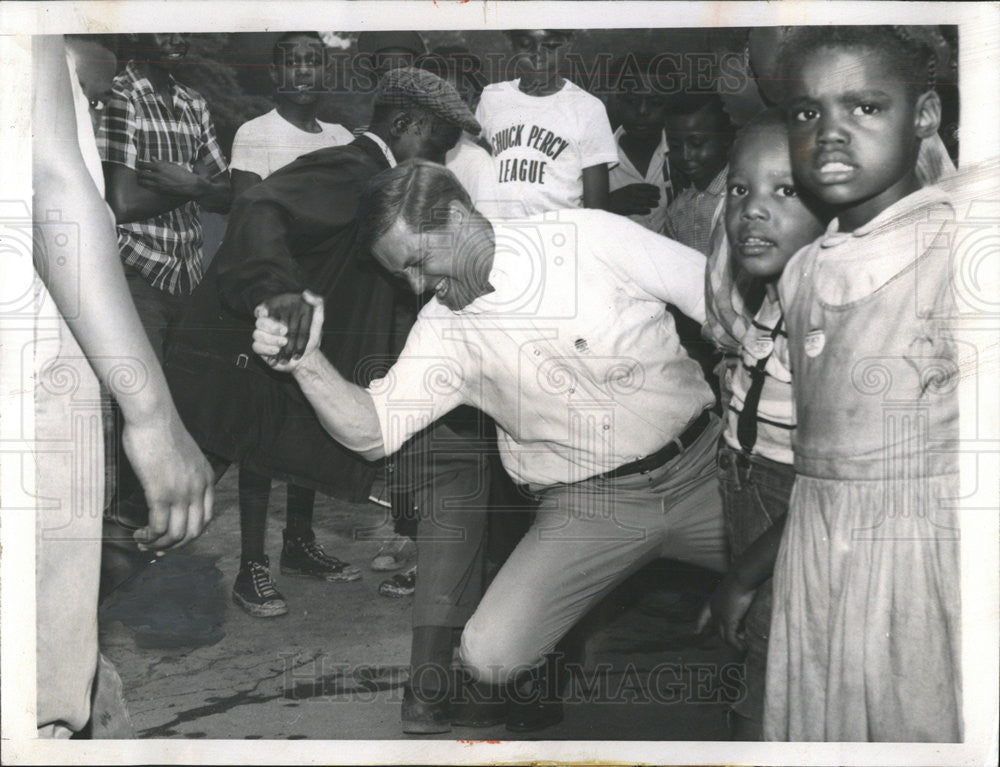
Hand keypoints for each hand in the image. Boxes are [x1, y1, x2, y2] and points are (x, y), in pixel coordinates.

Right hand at [122, 409, 214, 550]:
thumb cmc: (162, 432)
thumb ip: (184, 475)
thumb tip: (171, 489)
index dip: (190, 534)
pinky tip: (139, 535)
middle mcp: (198, 488)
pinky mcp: (161, 492)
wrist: (153, 417)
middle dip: (175, 545)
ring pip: (177, 534)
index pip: (206, 518)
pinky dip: (149, 537)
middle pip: (194, 531)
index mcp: (206, 479)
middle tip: (157, 547)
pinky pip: (159, 526)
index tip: (174, 539)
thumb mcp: (184, 456)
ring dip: (159, 544)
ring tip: (144, 543)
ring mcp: (181, 492)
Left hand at [136, 159, 203, 197]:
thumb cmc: (183, 174)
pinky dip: (146, 185)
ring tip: (141, 179)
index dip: (139, 164)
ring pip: (142, 182)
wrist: (191, 186)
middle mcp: (157, 175)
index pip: (142, 164)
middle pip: (140, 173)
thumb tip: (152, 158)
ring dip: (140, 180)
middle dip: (139, 172)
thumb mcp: (172, 165)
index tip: (140, 165)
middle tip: (139, 172)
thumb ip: (161, 162)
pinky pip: (148, 188)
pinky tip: (147, 184)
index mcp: (159, 166)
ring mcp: (157, 184)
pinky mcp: (160, 191)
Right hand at [253, 290, 323, 371]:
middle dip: (271, 326)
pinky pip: (256, 346)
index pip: (263, 309)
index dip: (261, 309)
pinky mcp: (262, 349)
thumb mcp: (318, 320)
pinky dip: (267, 349)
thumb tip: (306, 292)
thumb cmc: (311, 339)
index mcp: (278, 317)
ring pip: (257, 334)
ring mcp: (264, 338)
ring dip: (271, 339)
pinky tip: (277, 351)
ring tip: (284, 343)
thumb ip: (317, 305)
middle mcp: (269, 326)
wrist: (308, 358)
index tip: (265, 312)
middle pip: (259, 322)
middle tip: (285, 331)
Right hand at [608, 183, 659, 215]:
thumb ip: (634, 190)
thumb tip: (645, 190)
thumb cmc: (616, 196)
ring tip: (657, 204)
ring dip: (653, 203)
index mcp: (631, 187)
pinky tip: (649, 211)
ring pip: (646, 202)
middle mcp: (633, 194)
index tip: (658, 189)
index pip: (646, 186)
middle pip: (648, 194)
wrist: (606, 203)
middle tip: (659, 196)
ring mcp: (632, 202)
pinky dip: (646, 211)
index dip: (653, 188)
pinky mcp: (630, 209)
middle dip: (655, 195)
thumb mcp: (625, 189)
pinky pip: (641, 210)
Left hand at [699, 575, 756, 651]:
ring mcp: (720, 616)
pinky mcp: (728, 621)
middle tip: (740, 640)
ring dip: (733, 642)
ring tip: (743, 646)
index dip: (701, 623)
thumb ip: (737, 603)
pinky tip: (744, 648)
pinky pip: (731, 639)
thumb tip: (743, 613)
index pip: (704, 614)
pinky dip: (737, 645)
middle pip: (717, 627)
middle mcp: (715, 608)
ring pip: (724, 635)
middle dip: (727, 636)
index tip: (695, 632)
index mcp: (714, 599)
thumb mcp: (737, 592)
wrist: (742, 577)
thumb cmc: (741, 581)